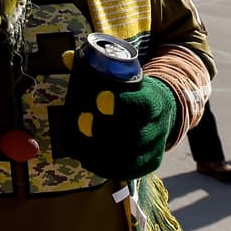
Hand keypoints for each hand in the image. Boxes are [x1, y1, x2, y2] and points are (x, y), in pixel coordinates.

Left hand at [59, 52, 177, 180]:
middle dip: (106, 132)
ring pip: (131, 157)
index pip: (144, 104)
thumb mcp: (124, 77)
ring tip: (79, 148)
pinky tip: (89, 161)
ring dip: (103, 155)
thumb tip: (66, 58)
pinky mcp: (151, 162)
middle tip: (83, 126)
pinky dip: (108, 169)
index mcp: (155, 100)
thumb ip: (95, 68)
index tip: (100, 99)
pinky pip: (130, 171)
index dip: (123, 103)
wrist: (164, 109)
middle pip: (136, 134)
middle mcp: (159, 125)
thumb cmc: (134, 91)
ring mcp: (156, 147)